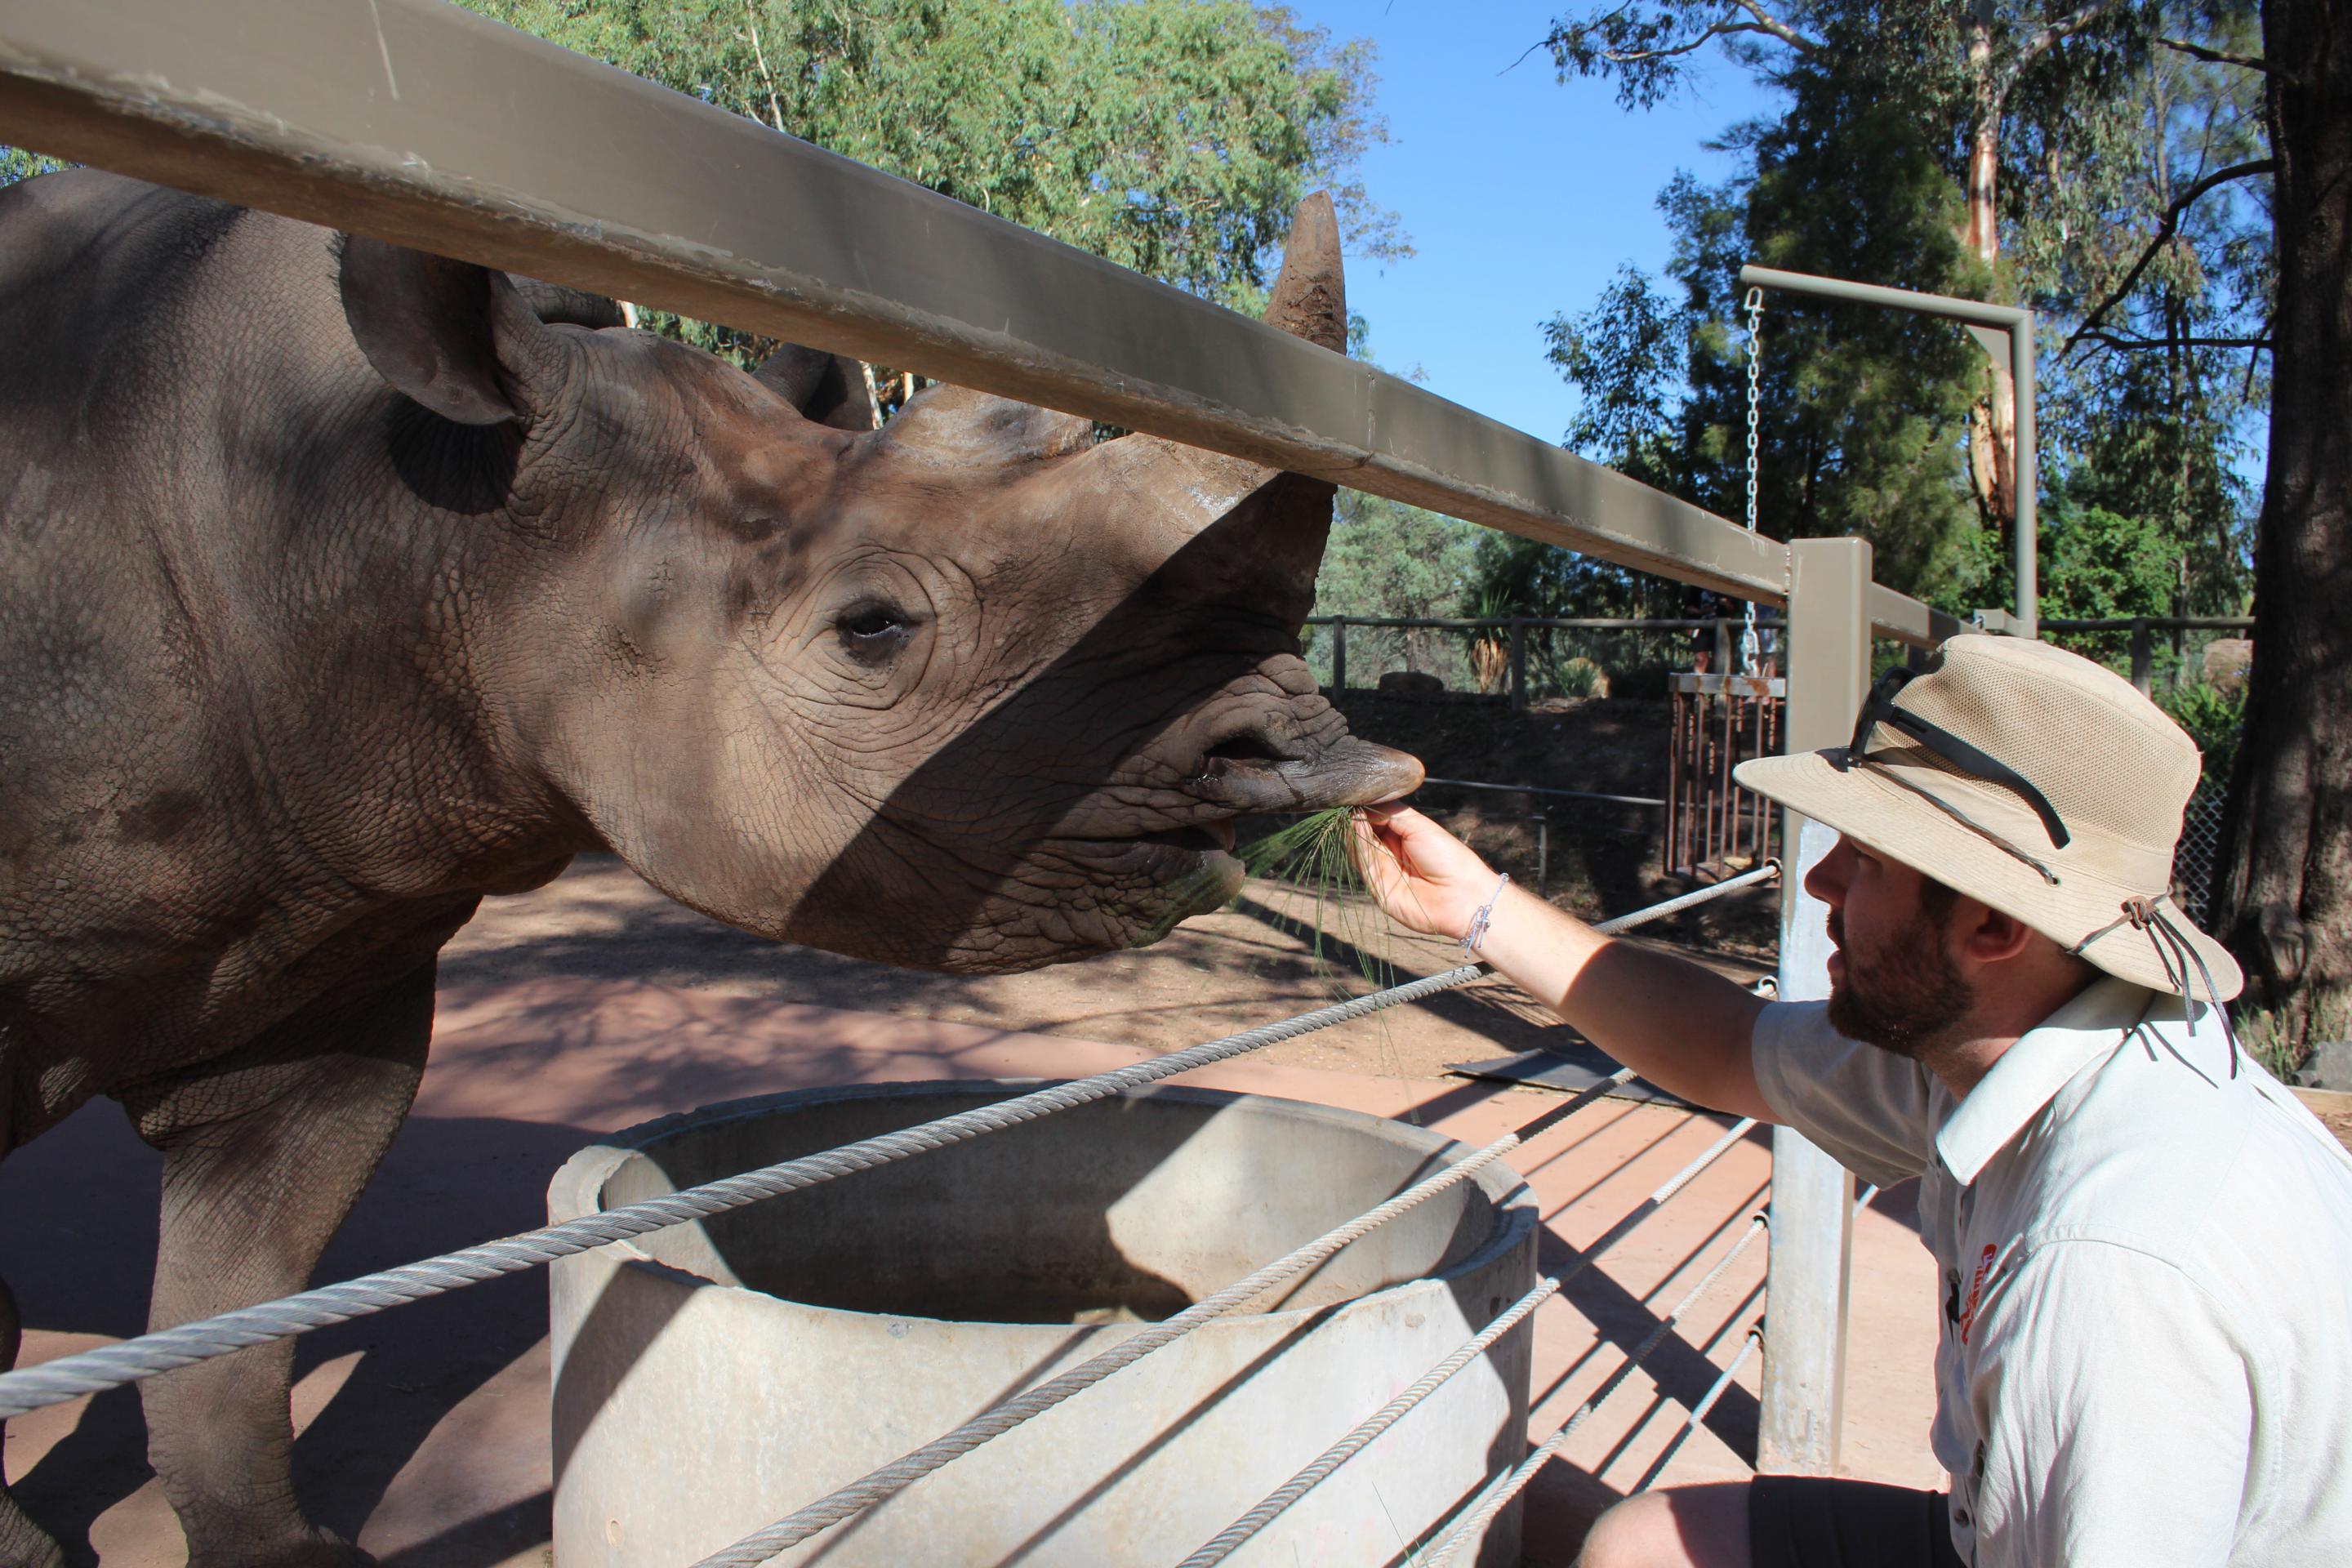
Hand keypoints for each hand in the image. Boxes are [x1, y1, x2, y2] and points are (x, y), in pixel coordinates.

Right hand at [1348, 805, 1501, 941]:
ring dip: (1355, 830)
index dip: (1365, 810)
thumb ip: (1390, 813)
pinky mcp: (1377, 889)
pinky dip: (1359, 845)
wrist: (1462, 895)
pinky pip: (1364, 865)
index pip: (1375, 821)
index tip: (1355, 796)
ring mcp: (1382, 872)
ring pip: (1359, 849)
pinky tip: (1359, 826)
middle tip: (1351, 804)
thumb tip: (1362, 804)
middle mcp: (1390, 854)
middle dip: (1357, 819)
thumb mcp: (1419, 826)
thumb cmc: (1448, 857)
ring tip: (1355, 813)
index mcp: (1402, 838)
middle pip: (1364, 835)